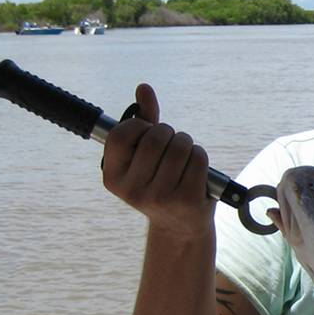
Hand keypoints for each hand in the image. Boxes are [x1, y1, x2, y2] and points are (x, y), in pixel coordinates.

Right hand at [101, 84, 214, 236]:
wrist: (180, 226)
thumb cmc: (161, 182)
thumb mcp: (144, 157)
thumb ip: (143, 122)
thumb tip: (144, 88)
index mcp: (114, 178)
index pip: (121, 135)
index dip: (139, 125)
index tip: (148, 131)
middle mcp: (133, 191)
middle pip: (155, 137)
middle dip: (168, 132)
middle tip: (171, 142)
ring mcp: (161, 197)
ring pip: (180, 145)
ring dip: (187, 143)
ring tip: (184, 156)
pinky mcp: (187, 200)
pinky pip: (198, 159)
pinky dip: (200, 156)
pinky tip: (196, 169)